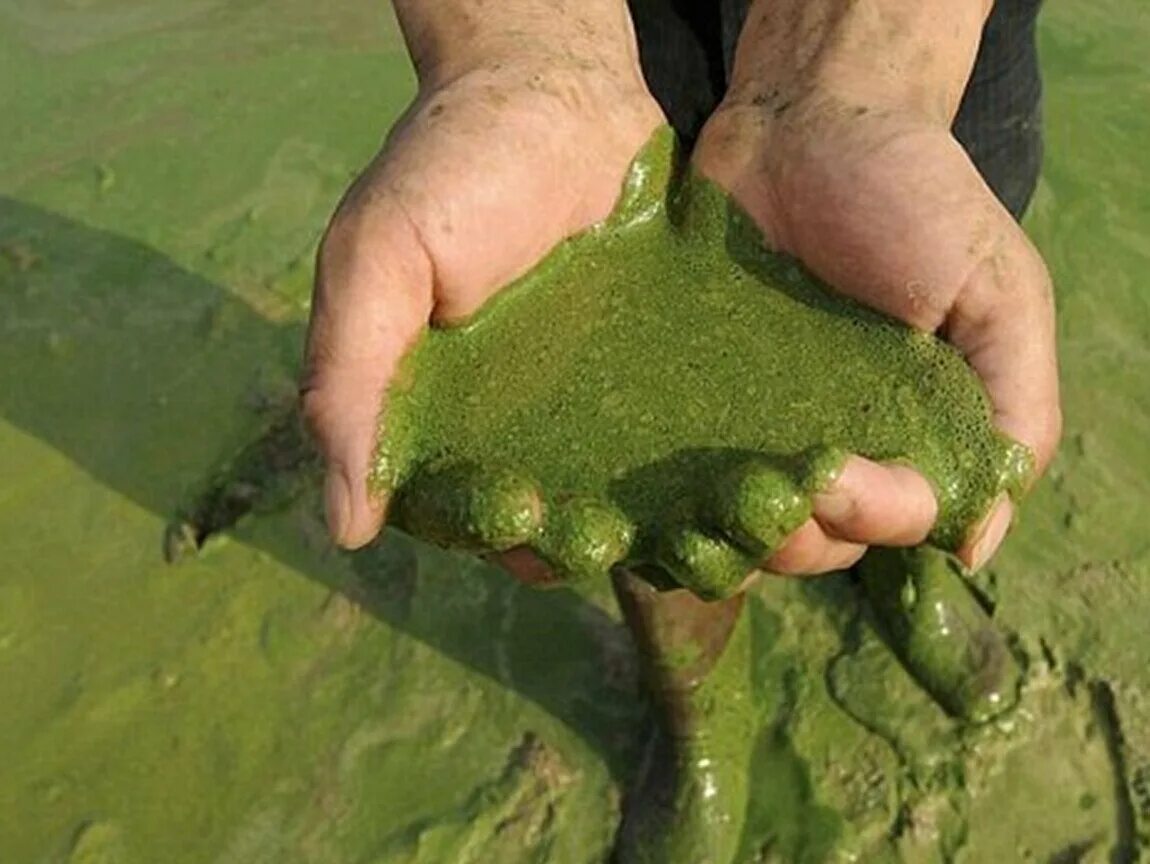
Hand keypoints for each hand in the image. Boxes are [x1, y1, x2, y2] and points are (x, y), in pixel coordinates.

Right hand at [302, 56, 663, 548]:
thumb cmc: (450, 168)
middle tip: (609, 530)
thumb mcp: (377, 262)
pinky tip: (739, 488)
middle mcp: (518, 431)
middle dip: (576, 540)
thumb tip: (343, 527)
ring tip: (685, 530)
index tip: (520, 513)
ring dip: (653, 530)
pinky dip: (708, 481)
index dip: (484, 528)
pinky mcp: (658, 385)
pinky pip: (683, 450)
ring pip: (622, 504)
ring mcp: (594, 411)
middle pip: (547, 525)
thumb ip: (348, 380)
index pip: (457, 510)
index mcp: (441, 418)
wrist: (558, 90)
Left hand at [692, 88, 1059, 574]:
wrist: (807, 123)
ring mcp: (761, 428)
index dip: (873, 518)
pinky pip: (680, 477)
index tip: (829, 472)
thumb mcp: (998, 294)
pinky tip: (644, 502)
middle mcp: (842, 443)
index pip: (904, 519)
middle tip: (760, 498)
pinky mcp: (693, 404)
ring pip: (745, 526)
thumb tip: (977, 539)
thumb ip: (1014, 408)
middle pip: (822, 542)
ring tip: (698, 514)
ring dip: (725, 538)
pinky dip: (667, 504)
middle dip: (793, 541)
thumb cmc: (915, 198)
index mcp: (919, 433)